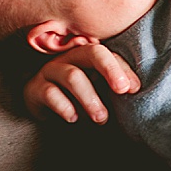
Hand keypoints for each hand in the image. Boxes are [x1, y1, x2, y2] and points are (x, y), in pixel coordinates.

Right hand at [22, 44, 139, 123]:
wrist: (42, 105)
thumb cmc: (76, 95)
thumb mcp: (96, 89)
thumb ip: (112, 86)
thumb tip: (134, 90)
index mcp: (87, 54)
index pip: (108, 54)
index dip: (122, 69)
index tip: (134, 88)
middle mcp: (69, 57)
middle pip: (92, 53)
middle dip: (110, 70)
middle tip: (122, 90)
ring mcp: (51, 70)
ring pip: (72, 76)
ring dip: (90, 98)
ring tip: (101, 118)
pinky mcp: (35, 88)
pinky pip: (50, 93)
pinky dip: (64, 107)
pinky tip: (73, 118)